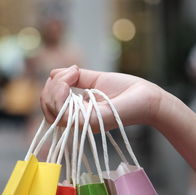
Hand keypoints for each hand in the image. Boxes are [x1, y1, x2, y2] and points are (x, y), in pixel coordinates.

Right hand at [40, 66, 164, 130]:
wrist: (148, 98)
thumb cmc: (126, 90)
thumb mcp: (95, 79)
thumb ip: (74, 78)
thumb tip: (53, 73)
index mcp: (77, 113)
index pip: (50, 106)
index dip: (51, 87)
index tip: (70, 72)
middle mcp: (78, 121)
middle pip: (47, 108)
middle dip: (51, 87)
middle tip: (69, 74)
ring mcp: (83, 123)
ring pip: (52, 110)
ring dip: (56, 89)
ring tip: (71, 76)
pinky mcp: (91, 121)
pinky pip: (65, 112)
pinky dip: (62, 91)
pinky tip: (73, 78)